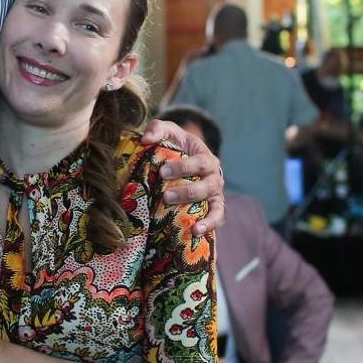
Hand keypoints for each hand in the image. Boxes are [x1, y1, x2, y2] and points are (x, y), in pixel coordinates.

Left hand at [140, 119, 224, 234]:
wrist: (185, 157)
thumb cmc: (176, 144)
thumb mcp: (168, 132)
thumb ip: (157, 129)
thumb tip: (145, 139)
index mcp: (205, 156)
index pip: (200, 161)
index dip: (184, 168)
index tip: (162, 171)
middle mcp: (214, 176)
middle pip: (208, 184)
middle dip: (187, 191)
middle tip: (165, 196)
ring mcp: (215, 193)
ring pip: (215, 204)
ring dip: (204, 216)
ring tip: (191, 227)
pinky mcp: (213, 207)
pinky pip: (217, 217)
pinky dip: (210, 225)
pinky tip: (196, 233)